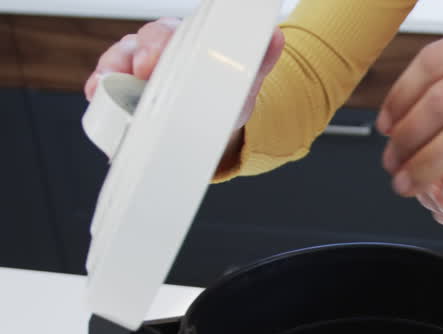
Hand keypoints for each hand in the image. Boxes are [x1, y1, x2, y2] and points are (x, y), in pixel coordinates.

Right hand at [85, 18, 285, 131]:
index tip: (152, 63)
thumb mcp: (244, 79)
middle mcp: (158, 49)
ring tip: (105, 89)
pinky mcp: (125, 89)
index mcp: (186, 40)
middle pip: (136, 45)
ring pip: (116, 61)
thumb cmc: (226, 93)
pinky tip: (97, 97)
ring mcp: (138, 68)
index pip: (165, 33)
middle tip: (138, 78)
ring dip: (108, 74)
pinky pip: (105, 84)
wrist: (217, 120)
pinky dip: (100, 90)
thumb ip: (260, 57)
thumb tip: (275, 36)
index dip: (156, 45)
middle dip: (133, 60)